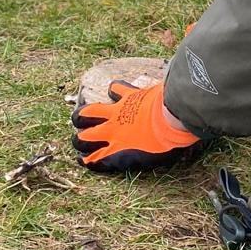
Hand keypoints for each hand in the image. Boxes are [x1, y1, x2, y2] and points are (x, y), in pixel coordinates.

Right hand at [72, 80, 202, 171]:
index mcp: (117, 149)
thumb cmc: (165, 142)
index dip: (86, 160)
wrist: (171, 117)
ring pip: (90, 111)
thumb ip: (131, 157)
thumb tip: (123, 158)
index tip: (82, 159)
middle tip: (79, 140)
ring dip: (83, 114)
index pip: (94, 158)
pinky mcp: (128, 95)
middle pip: (85, 137)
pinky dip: (114, 90)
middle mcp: (112, 130)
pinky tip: (114, 90)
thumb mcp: (148, 159)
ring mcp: (117, 111)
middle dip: (79, 140)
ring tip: (80, 116)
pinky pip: (115, 89)